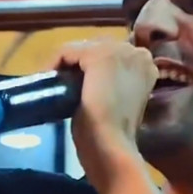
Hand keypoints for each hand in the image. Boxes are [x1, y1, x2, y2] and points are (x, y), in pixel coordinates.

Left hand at [50, 40, 158, 192]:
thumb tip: (89, 85)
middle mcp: (137, 52)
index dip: (90, 69)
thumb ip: (111, 88)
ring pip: (80, 49)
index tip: (74, 86)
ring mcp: (119, 51)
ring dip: (64, 65)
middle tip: (60, 85)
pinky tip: (45, 80)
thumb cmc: (115, 136)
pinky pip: (66, 51)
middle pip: (96, 48)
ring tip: (52, 85)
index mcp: (147, 66)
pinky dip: (52, 64)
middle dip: (76, 64)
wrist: (112, 144)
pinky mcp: (98, 55)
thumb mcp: (117, 105)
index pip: (111, 56)